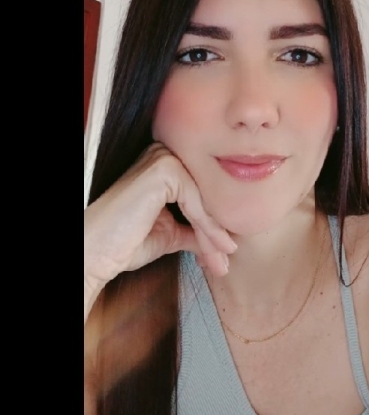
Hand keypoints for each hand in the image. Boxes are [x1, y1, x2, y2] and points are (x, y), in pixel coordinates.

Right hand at [84, 143, 236, 317]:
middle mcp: (165, 155)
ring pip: (203, 200)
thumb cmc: (124, 242)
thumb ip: (194, 230)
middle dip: (217, 231)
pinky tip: (214, 247)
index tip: (225, 252)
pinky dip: (206, 227)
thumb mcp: (170, 234)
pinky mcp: (164, 169)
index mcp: (165, 167)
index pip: (201, 195)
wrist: (95, 252)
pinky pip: (196, 201)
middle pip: (204, 196)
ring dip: (214, 234)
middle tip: (227, 257)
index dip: (214, 225)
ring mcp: (164, 158)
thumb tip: (222, 240)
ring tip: (222, 260)